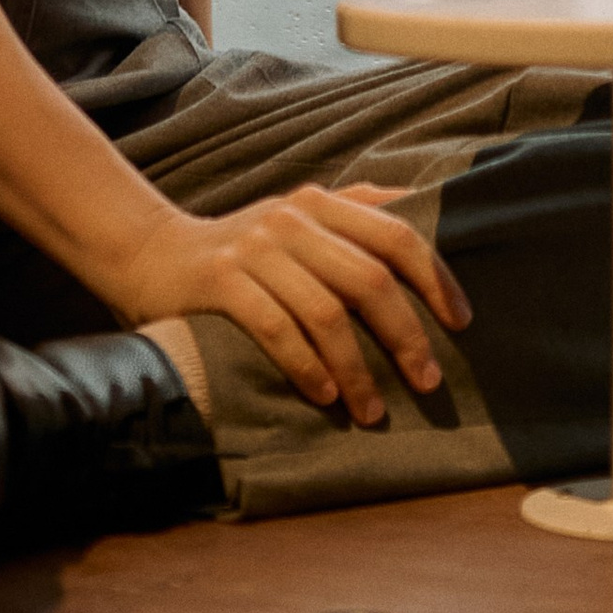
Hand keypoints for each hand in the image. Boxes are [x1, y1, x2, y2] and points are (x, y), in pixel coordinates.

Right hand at [105, 181, 468, 427]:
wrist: (151, 251)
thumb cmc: (241, 246)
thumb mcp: (297, 218)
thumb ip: (353, 214)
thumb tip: (420, 219)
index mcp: (321, 202)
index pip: (397, 233)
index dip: (435, 277)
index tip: (462, 321)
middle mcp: (294, 219)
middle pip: (370, 278)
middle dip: (406, 335)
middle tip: (429, 381)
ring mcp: (257, 248)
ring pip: (326, 312)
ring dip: (357, 368)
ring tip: (374, 410)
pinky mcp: (222, 280)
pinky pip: (276, 327)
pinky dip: (306, 365)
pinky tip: (324, 395)